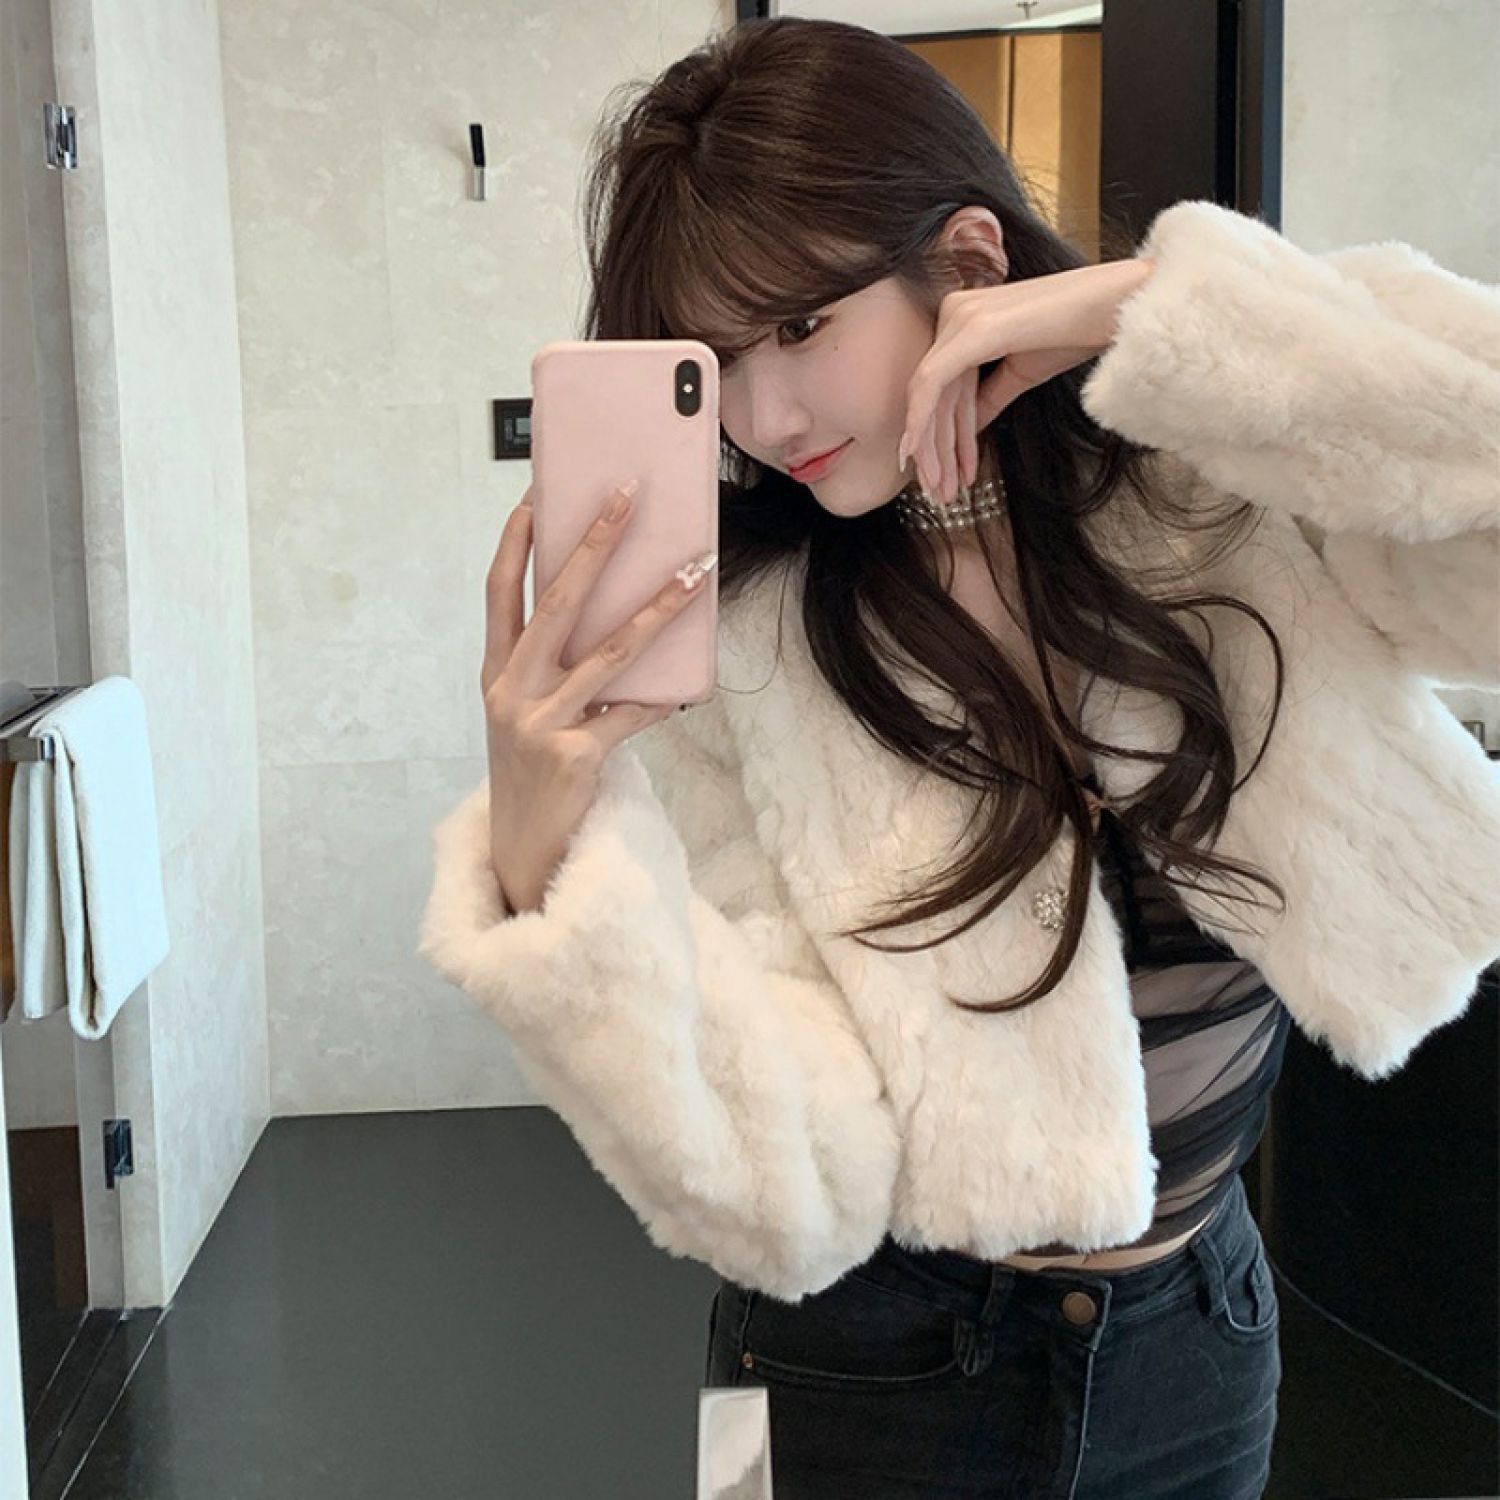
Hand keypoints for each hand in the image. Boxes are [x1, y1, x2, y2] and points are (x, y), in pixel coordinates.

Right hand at [481, 481, 715, 911]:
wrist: (522, 849)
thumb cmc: (532, 769)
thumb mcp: (525, 712)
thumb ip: (552, 667)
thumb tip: (612, 610)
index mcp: (495, 672)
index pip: (500, 590)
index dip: (517, 540)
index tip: (538, 492)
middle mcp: (512, 690)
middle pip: (557, 601)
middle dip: (594, 543)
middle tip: (626, 497)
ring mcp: (541, 723)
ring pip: (611, 650)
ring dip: (658, 607)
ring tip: (694, 571)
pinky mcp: (575, 756)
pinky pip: (633, 714)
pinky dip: (664, 700)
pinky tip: (691, 687)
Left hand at [898, 257, 1155, 503]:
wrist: (1117, 307)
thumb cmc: (1077, 333)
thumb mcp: (1021, 374)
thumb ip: (988, 397)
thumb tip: (970, 427)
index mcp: (965, 319)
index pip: (943, 387)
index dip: (940, 435)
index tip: (943, 475)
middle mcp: (955, 312)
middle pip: (932, 392)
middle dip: (932, 448)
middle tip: (937, 493)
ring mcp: (960, 316)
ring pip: (927, 392)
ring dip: (929, 446)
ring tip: (936, 488)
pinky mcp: (971, 328)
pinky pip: (933, 382)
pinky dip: (921, 420)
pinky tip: (914, 453)